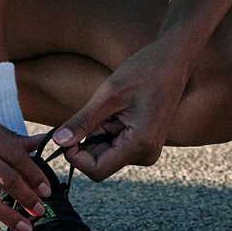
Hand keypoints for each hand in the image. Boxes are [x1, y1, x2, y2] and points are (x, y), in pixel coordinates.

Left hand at [49, 43, 185, 179]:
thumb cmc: (144, 72)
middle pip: (101, 162)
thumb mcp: (108, 95)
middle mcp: (146, 154)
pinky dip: (107, 130)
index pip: (96, 170)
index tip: (66, 134)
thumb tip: (58, 142)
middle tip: (92, 111)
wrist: (173, 60)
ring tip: (110, 107)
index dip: (76, 156)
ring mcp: (147, 150)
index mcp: (140, 146)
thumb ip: (82, 122)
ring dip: (98, 133)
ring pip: (107, 153)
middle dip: (87, 141)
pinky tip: (118, 109)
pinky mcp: (145, 142)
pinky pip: (116, 145)